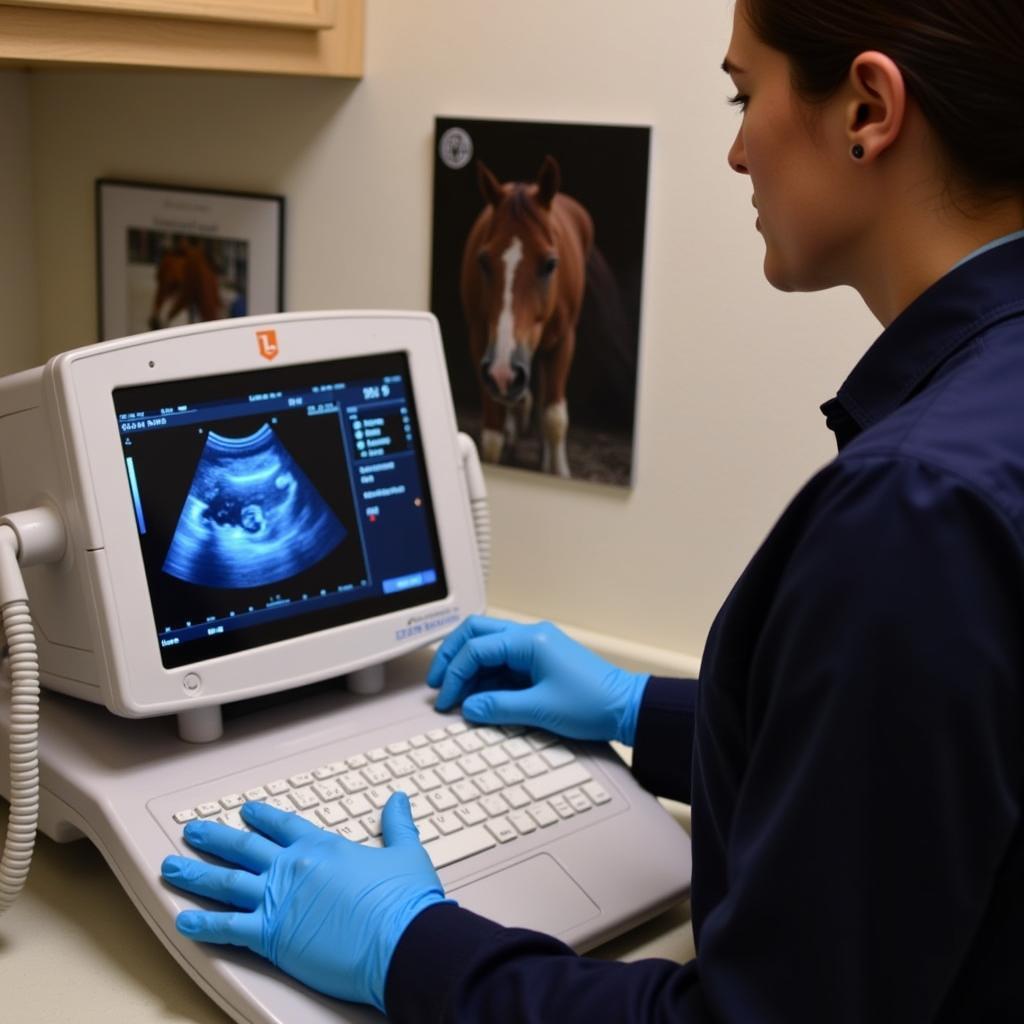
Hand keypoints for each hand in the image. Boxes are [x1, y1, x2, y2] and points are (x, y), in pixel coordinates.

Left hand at [161, 793, 447, 1011]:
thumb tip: (398, 800)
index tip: (246, 812)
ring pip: (226, 882)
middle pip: (244, 848)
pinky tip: (183, 919)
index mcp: (323, 847)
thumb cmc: (404, 902)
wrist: (401, 940)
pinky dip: (203, 924)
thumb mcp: (406, 853)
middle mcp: (294, 868)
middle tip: (193, 832)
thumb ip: (397, 825)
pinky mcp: (272, 936)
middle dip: (214, 838)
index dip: (262, 817)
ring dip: (196, 873)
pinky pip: (227, 928)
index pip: (283, 825)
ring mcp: (279, 900)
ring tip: (172, 866)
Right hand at [427, 615, 649, 744]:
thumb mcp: (540, 709)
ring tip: (455, 695)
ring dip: (469, 668)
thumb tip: (469, 707)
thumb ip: (498, 707)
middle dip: (453, 657)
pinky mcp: (539, 661)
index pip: (477, 648)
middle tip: (438, 683)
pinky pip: (503, 662)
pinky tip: (477, 697)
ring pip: (488, 646)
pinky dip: (486, 677)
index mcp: (530, 640)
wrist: (627, 708)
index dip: (455, 674)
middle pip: (477, 634)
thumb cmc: (593, 703)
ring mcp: (535, 647)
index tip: (446, 699)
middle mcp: (530, 636)